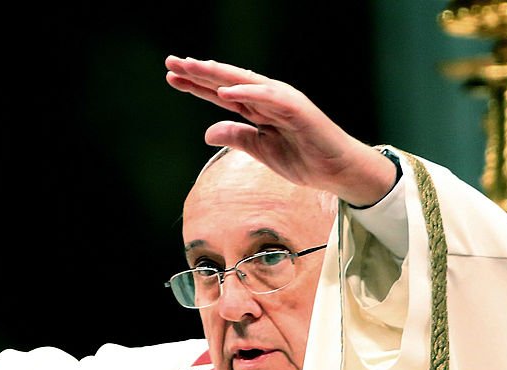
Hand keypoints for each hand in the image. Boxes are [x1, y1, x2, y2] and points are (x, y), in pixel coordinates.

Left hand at [165, 56, 395, 206]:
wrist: (335, 171)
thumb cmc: (302, 158)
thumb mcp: (259, 150)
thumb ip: (236, 137)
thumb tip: (206, 132)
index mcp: (257, 109)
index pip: (220, 93)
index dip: (196, 85)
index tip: (171, 77)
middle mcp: (266, 99)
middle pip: (226, 82)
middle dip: (199, 72)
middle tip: (171, 61)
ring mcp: (281, 101)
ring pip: (243, 82)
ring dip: (217, 74)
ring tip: (192, 67)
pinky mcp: (296, 108)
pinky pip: (267, 97)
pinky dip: (246, 91)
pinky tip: (224, 88)